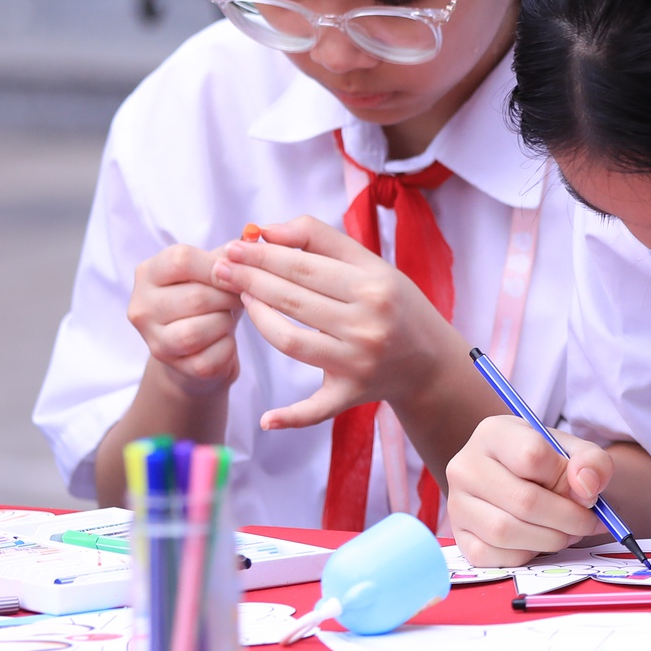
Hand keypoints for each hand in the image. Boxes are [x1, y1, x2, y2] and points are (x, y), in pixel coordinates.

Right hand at [127, 243, 240, 392]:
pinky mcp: (176, 368)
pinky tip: (225, 339)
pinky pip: (211, 356)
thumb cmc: (207, 300)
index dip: (219, 265)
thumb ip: (226, 255)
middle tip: (241, 296)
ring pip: (199, 330)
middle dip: (228, 296)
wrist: (196, 350)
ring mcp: (155, 341)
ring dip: (225, 322)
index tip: (240, 271)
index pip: (181, 260)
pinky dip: (227, 347)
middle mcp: (142, 308)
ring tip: (228, 316)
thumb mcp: (211, 272)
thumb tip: (252, 239)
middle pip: (196, 297)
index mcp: (147, 274)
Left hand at [212, 217, 464, 431]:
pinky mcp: (351, 394)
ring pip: (290, 341)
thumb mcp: (370, 263)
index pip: (304, 267)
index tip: (235, 245)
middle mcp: (368, 325)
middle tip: (221, 267)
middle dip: (250, 279)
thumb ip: (319, 239)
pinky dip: (290, 417)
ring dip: (257, 319)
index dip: (263, 255)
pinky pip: (315, 408)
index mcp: (375, 287)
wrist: (429, 359)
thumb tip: (267, 232)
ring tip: (239, 298)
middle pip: (292, 299)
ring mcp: (358, 362)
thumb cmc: (394, 302)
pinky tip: (265, 418)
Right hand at [445, 413, 630, 565]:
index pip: (532, 457)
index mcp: (493, 433)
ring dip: (549, 539)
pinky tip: (539, 541)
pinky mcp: (459, 535)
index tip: (585, 490)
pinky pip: (493, 556)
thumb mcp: (577, 451)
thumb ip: (593, 462)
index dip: (566, 480)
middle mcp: (465, 466)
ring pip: (505, 532)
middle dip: (567, 519)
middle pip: (523, 500)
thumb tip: (586, 488)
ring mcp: (456, 503)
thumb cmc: (551, 464)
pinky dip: (526, 554)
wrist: (528, 481)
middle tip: (587, 523)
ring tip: (567, 532)